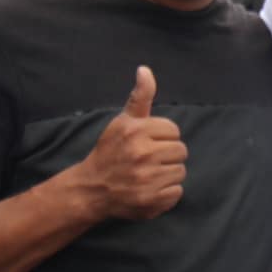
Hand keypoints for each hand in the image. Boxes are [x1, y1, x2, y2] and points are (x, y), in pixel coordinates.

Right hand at [79, 67, 186, 221]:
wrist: (91, 189)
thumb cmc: (110, 152)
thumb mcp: (122, 121)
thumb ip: (139, 97)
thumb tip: (145, 70)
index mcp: (136, 131)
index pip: (173, 130)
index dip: (163, 137)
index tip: (148, 143)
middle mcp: (141, 154)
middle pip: (180, 151)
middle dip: (167, 155)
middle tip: (149, 160)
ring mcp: (147, 179)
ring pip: (180, 171)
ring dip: (168, 174)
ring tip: (148, 174)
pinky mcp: (151, 200)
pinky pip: (177, 192)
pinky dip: (166, 192)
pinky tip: (150, 189)